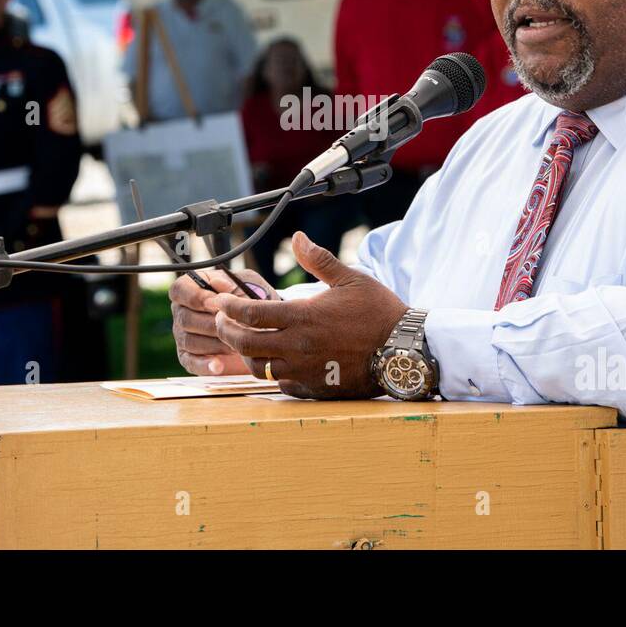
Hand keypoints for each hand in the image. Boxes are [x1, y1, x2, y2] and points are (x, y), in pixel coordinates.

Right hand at [169, 267, 277, 375]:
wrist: (266, 329)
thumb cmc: (255, 302)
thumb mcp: (249, 285)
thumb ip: (233, 283)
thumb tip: (217, 283)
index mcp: (193, 288)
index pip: (179, 290)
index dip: (194, 297)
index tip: (214, 303)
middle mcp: (183, 311)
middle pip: (184, 318)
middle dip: (211, 324)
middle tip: (233, 327)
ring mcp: (183, 335)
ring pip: (189, 341)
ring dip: (214, 343)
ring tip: (236, 344)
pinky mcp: (190, 357)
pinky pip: (190, 362)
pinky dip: (204, 365)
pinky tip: (219, 365)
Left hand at [213, 231, 406, 398]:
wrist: (404, 349)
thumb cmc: (378, 312)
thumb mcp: (350, 279)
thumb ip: (318, 260)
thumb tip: (298, 238)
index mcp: (303, 317)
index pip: (250, 314)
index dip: (229, 308)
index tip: (222, 303)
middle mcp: (298, 346)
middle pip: (245, 343)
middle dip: (226, 331)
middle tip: (222, 321)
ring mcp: (305, 371)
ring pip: (259, 367)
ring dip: (246, 353)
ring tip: (246, 340)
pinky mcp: (314, 388)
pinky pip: (281, 384)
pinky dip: (272, 372)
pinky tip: (275, 360)